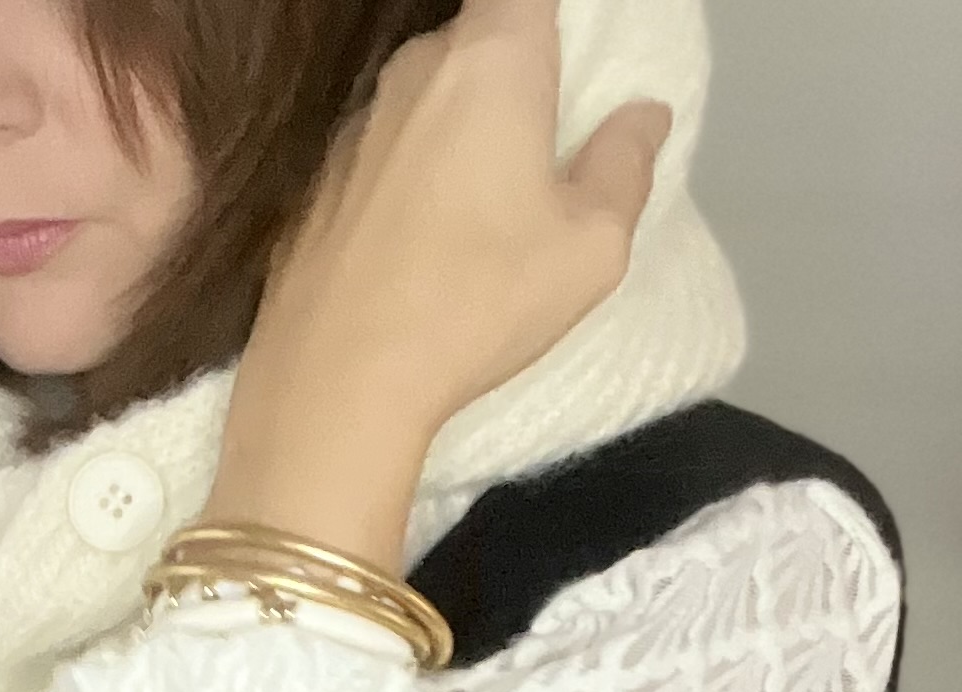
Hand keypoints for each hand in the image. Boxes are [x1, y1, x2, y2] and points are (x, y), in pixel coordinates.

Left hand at [205, 0, 672, 565]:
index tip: (576, 61)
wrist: (335, 383)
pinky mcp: (318, 184)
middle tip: (547, 144)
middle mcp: (416, 70)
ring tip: (485, 208)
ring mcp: (356, 126)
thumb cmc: (474, 305)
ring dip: (460, 132)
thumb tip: (643, 118)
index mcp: (492, 59)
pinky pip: (383, 156)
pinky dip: (411, 180)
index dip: (557, 17)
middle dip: (516, 77)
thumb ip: (625, 165)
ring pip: (426, 98)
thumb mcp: (591, 248)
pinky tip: (423, 247)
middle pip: (479, 38)